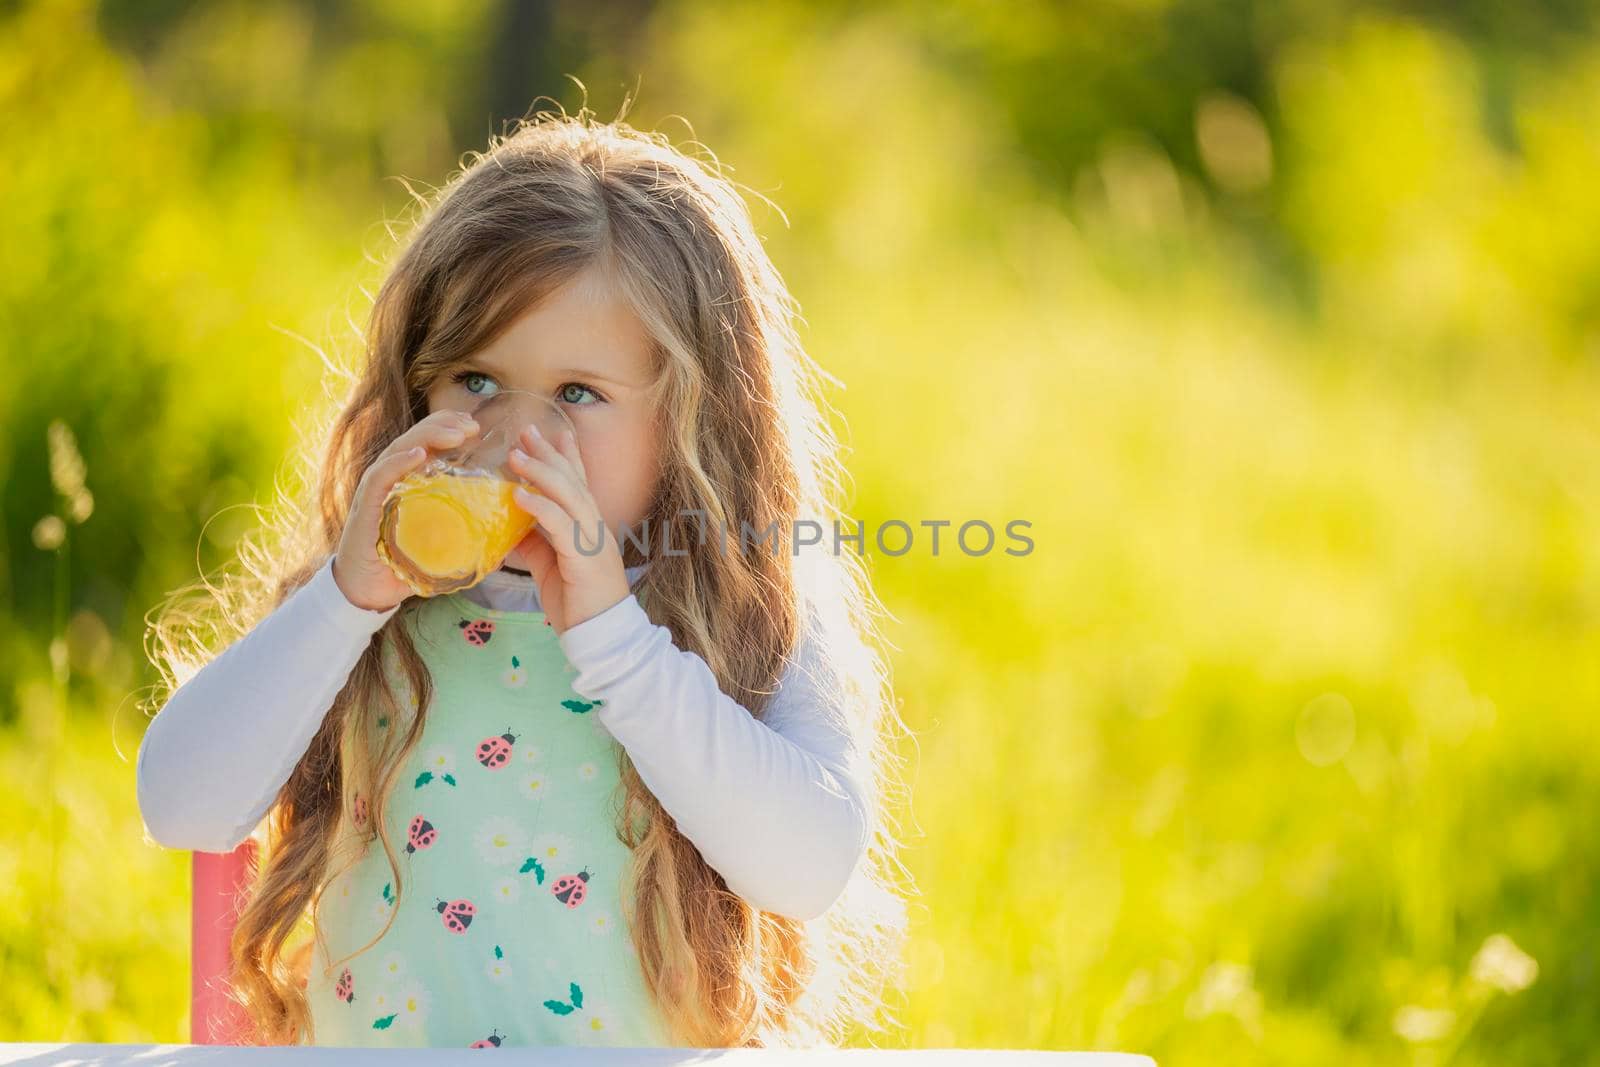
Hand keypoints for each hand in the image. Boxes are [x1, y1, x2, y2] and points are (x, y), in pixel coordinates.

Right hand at [332, 409, 481, 612]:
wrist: (368, 590)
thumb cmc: (404, 563)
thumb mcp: (441, 543)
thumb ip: (466, 535)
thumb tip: (504, 540)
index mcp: (410, 479)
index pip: (429, 443)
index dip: (451, 429)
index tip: (477, 428)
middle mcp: (392, 477)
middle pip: (417, 438)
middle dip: (445, 425)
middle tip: (472, 425)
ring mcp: (377, 489)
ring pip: (400, 449)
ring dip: (429, 437)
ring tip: (455, 434)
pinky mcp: (366, 506)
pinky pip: (381, 477)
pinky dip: (399, 463)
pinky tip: (417, 454)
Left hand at [507, 422, 630, 635]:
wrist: (602, 635)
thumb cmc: (578, 603)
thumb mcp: (551, 566)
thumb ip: (536, 543)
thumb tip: (512, 525)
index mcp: (589, 527)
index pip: (579, 483)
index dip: (565, 456)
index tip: (550, 433)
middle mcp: (595, 526)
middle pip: (572, 480)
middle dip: (549, 453)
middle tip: (527, 431)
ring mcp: (592, 539)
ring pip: (568, 495)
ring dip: (541, 472)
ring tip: (516, 455)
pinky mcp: (584, 556)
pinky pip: (561, 524)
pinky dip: (540, 506)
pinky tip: (519, 494)